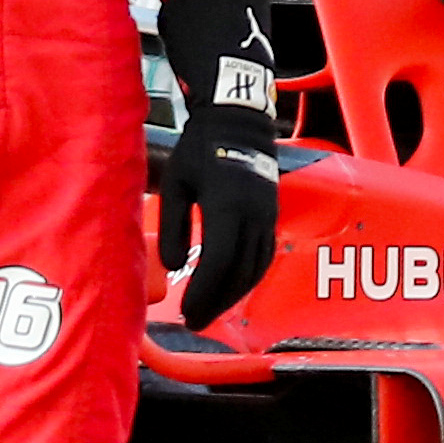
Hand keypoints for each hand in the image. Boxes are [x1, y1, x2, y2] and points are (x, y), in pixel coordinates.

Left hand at [152, 0, 284, 330]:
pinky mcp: (271, 214)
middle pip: (239, 273)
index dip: (203, 293)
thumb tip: (173, 267)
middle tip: (195, 322)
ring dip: (233, 295)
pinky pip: (264, 256)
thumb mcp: (175, 184)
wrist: (237, 120)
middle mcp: (253, 215)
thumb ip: (172, 226)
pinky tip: (231, 288)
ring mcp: (267, 215)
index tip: (187, 313)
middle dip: (217, 302)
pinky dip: (248, 278)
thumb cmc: (200, 149)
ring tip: (210, 311)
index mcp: (226, 206)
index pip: (218, 262)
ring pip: (256, 268)